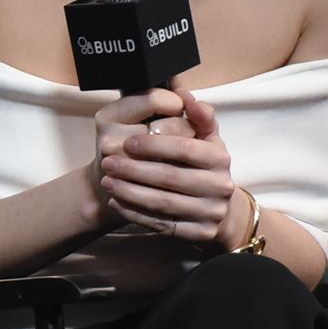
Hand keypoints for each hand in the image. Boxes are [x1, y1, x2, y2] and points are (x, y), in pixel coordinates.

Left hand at [99, 88, 240, 241]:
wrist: (218, 209)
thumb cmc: (204, 166)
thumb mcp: (206, 138)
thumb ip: (197, 115)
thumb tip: (184, 94)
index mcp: (220, 158)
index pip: (184, 148)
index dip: (154, 145)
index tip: (127, 143)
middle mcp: (220, 186)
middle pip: (170, 177)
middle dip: (135, 170)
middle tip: (107, 164)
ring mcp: (210, 213)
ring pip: (163, 203)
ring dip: (130, 192)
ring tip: (107, 181)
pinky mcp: (197, 233)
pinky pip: (160, 224)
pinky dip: (135, 213)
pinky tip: (116, 201)